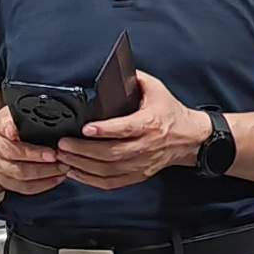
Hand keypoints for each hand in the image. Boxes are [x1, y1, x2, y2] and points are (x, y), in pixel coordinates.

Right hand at [0, 107, 69, 199]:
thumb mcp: (6, 116)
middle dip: (39, 159)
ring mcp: (2, 170)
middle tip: (58, 156)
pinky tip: (58, 178)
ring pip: (23, 176)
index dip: (18, 136)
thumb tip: (36, 106)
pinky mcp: (8, 183)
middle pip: (17, 158)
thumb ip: (17, 113)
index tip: (37, 143)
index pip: (6, 132)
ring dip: (45, 173)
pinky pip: (26, 188)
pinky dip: (44, 185)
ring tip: (63, 167)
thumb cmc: (2, 131)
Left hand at [63, 69, 210, 190]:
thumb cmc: (170, 113)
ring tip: (64, 157)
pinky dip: (91, 180)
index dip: (105, 130)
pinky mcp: (138, 175)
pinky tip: (76, 172)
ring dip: (83, 165)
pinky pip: (111, 182)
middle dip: (84, 150)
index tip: (86, 128)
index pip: (126, 128)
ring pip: (108, 170)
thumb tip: (116, 70)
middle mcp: (146, 146)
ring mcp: (142, 164)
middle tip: (63, 144)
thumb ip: (135, 79)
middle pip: (112, 153)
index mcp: (151, 123)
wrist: (189, 138)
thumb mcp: (157, 89)